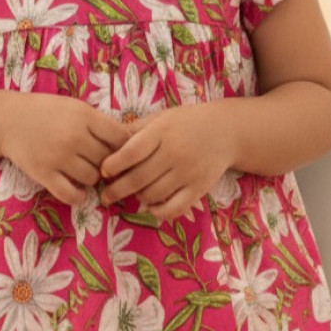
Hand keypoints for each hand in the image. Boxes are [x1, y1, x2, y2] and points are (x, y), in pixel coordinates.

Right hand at [0, 94, 130, 205]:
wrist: (7, 120)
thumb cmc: (46, 111)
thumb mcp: (75, 107)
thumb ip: (99, 123)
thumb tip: (129, 143)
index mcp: (84, 115)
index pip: (120, 138)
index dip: (125, 147)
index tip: (119, 151)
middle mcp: (73, 136)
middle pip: (108, 160)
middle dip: (108, 163)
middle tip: (100, 163)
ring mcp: (58, 157)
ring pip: (92, 178)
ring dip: (92, 178)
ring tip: (84, 171)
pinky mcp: (43, 174)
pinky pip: (71, 194)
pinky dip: (79, 196)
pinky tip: (77, 190)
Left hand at [99, 105, 231, 220]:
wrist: (226, 131)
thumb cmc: (186, 122)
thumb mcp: (161, 118)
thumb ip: (135, 130)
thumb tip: (105, 143)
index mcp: (162, 132)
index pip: (132, 151)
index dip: (114, 164)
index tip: (104, 171)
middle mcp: (174, 152)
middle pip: (139, 177)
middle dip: (117, 189)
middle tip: (105, 195)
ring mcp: (188, 172)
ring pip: (153, 194)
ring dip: (137, 197)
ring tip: (132, 193)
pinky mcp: (199, 188)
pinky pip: (175, 208)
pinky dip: (159, 212)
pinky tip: (151, 207)